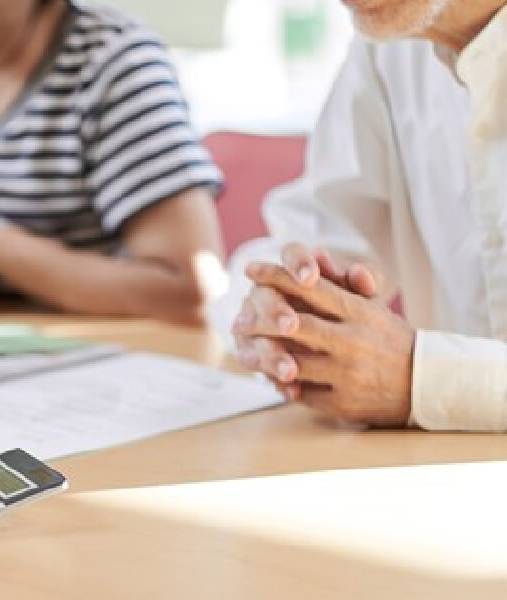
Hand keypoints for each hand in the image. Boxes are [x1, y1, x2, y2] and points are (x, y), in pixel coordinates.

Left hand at [233, 256, 415, 426]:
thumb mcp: (373, 308)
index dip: (277, 276)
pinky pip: (303, 394)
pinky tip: (272, 381)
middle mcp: (352, 341)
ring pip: (293, 363)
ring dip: (265, 358)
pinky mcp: (344, 402)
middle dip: (260, 321)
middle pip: (294, 325)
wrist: (426, 384)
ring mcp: (347, 374)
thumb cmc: (389, 340)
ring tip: (246, 354)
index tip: (250, 269)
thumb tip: (316, 253)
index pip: (312, 288)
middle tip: (237, 321)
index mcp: (358, 312)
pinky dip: (285, 387)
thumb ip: (343, 283)